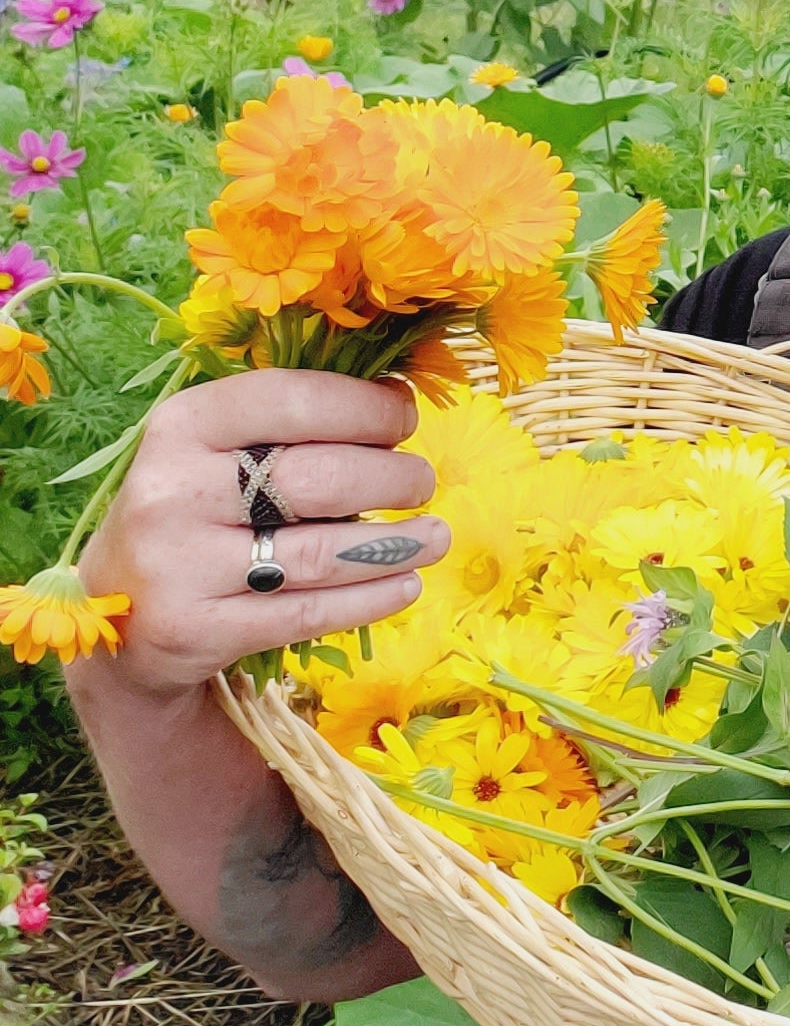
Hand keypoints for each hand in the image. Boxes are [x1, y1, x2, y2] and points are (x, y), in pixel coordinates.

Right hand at [74, 370, 448, 702]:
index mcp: (181, 424)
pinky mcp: (196, 630)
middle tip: (421, 482)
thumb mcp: (215, 448)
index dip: (365, 408)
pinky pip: (306, 612)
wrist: (117, 613)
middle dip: (391, 479)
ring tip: (435, 536)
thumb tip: (396, 395)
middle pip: (318, 479)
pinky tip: (406, 584)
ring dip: (396, 544)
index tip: (405, 420)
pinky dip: (369, 598)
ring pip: (320, 552)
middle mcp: (172, 491)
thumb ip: (291, 421)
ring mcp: (179, 566)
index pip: (293, 400)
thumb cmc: (195, 507)